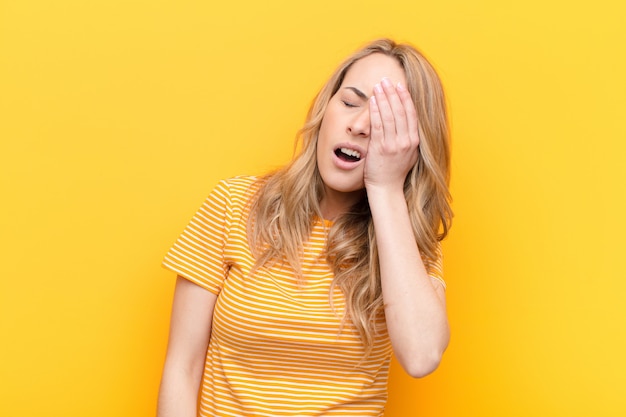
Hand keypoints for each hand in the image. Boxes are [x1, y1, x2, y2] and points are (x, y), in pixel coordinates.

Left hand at [364, 77, 419, 191]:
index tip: (401, 85)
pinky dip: (376, 111)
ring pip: (390, 115)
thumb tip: (407, 124)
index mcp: (414, 141)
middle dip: (393, 93)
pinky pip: (378, 125)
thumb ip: (408, 138)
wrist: (387, 188)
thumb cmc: (395, 172)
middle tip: (386, 80)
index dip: (406, 98)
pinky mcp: (381, 148)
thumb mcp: (408, 154)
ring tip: (378, 86)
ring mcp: (394, 144)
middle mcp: (406, 141)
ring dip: (384, 98)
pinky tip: (373, 101)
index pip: (411, 113)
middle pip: (400, 111)